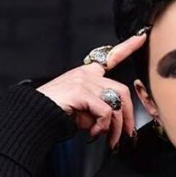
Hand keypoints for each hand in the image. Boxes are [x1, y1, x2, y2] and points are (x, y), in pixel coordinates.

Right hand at [36, 32, 147, 148]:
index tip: (141, 37)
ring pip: (115, 104)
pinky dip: (103, 126)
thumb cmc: (56, 113)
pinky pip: (105, 111)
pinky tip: (92, 133)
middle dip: (129, 116)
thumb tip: (112, 124)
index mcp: (87, 74)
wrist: (33, 115)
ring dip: (116, 126)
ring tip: (109, 139)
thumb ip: (99, 111)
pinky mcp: (79, 91)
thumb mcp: (83, 111)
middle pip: (122, 91)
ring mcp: (83, 81)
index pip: (111, 57)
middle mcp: (87, 74)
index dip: (128, 46)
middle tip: (126, 134)